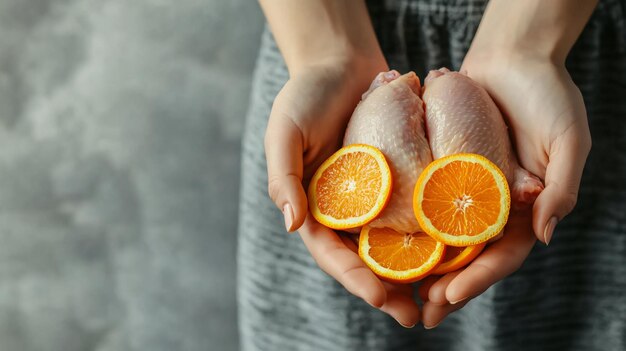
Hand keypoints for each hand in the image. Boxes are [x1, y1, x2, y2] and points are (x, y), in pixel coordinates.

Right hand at [264, 58, 419, 326]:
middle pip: (365, 259)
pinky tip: (454, 250)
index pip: (331, 253)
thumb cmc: (307, 95)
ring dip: (414, 273)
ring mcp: (373, 197)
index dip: (355, 278)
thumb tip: (292, 225)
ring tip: (440, 298)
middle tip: (416, 315)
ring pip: (393, 245)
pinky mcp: (398, 180)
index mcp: (313, 207)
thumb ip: (283, 178)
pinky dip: (430, 234)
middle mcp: (345, 209)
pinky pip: (413, 212)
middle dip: (389, 290)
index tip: (381, 298)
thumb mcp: (284, 132)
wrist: (340, 64)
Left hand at [418, 44, 591, 326]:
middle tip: (419, 313)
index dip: (477, 279)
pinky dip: (411, 228)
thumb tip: (546, 236)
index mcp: (527, 209)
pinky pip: (426, 205)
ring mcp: (467, 192)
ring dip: (424, 268)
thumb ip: (561, 186)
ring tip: (398, 292)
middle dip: (446, 287)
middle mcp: (494, 206)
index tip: (447, 297)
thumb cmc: (547, 94)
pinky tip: (388, 244)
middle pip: (469, 257)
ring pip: (443, 239)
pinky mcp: (443, 172)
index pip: (502, 255)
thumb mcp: (568, 139)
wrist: (513, 59)